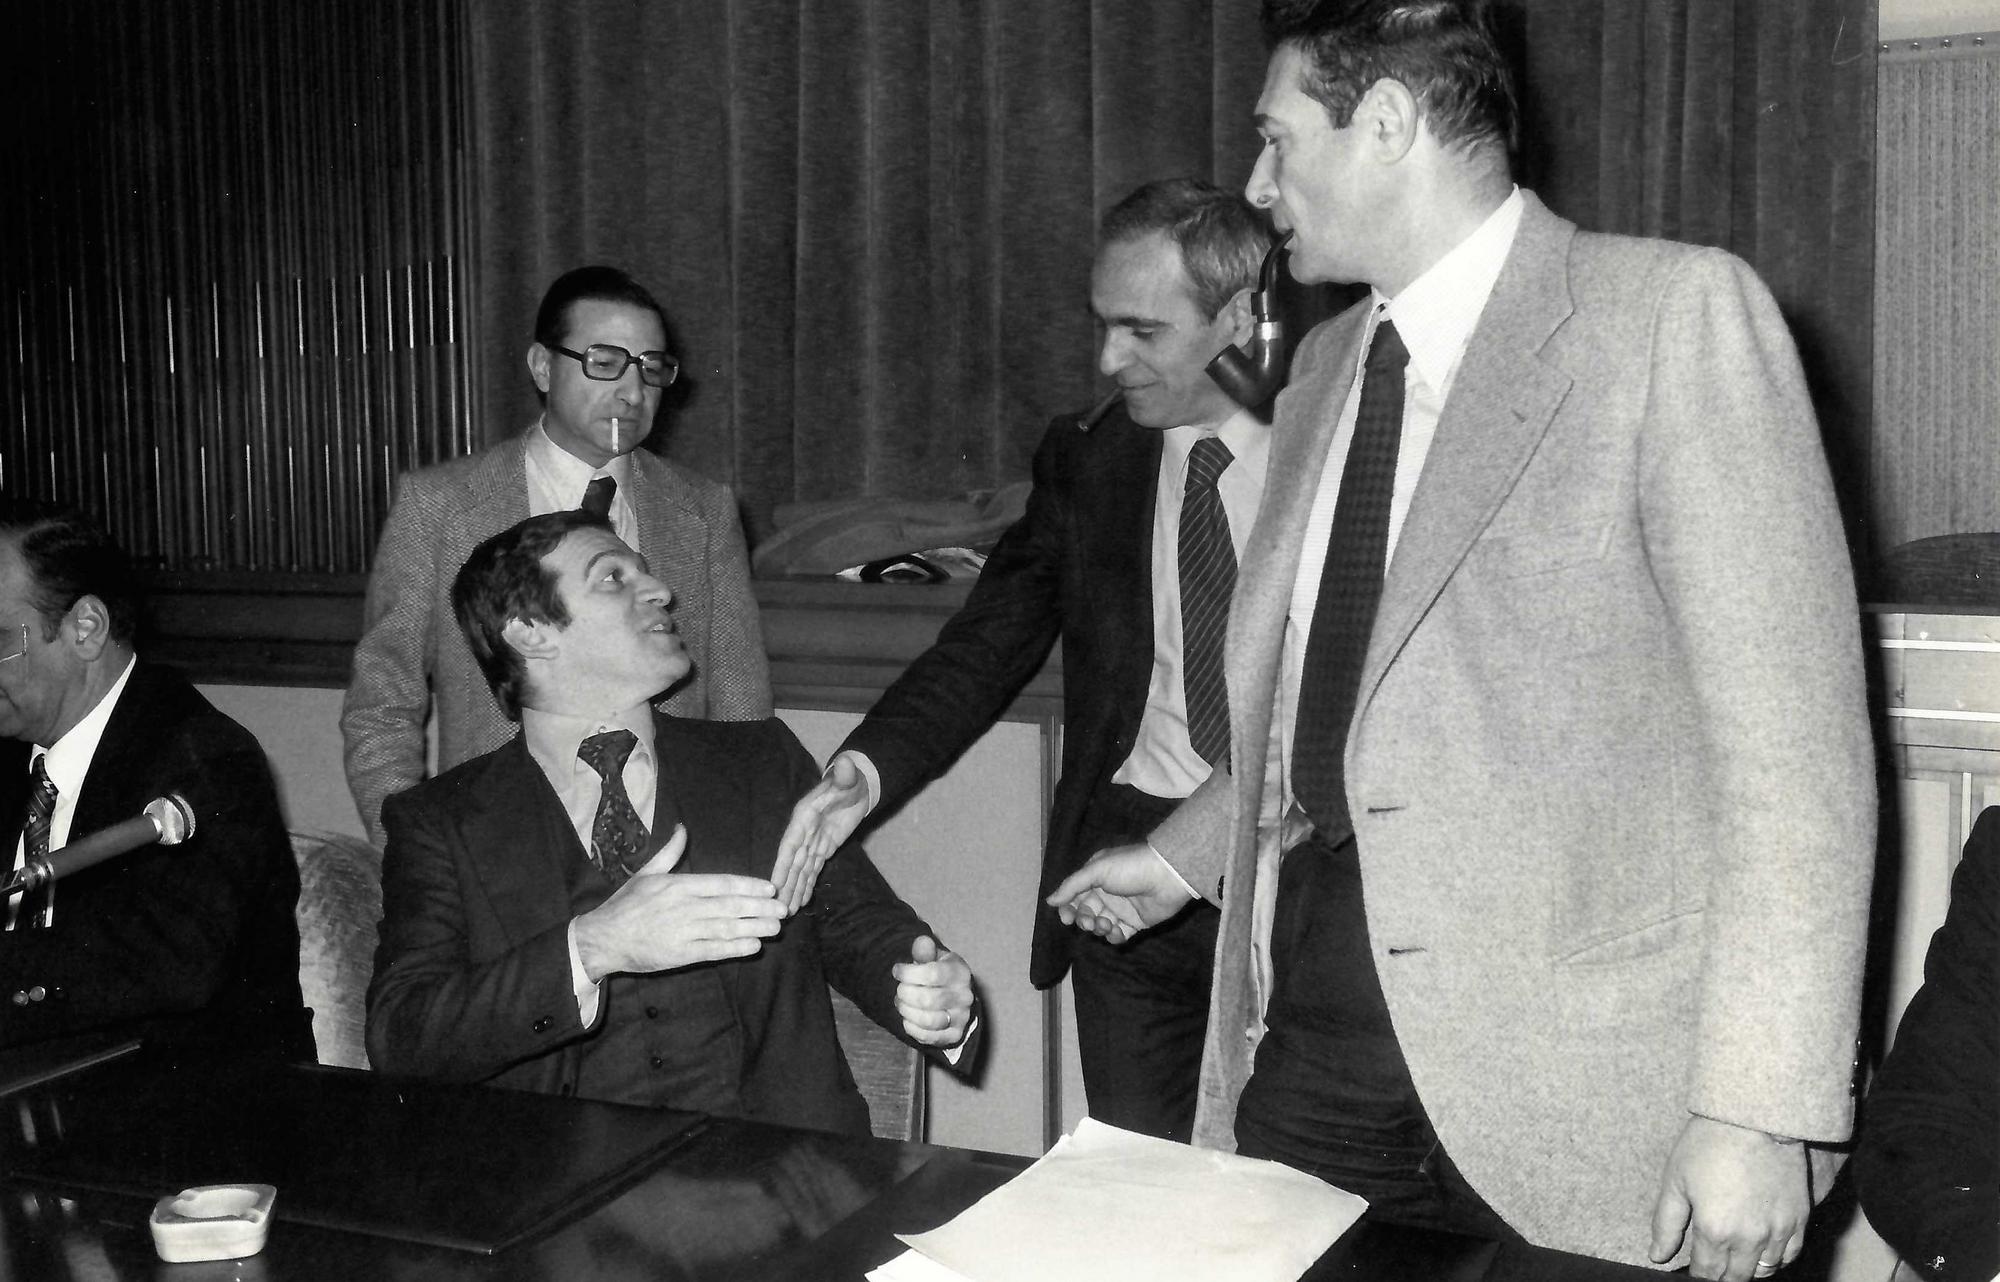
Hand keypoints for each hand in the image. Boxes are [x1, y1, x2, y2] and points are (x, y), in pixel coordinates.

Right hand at [574, 827, 785, 980]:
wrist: (603, 938)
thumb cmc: (626, 904)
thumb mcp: (646, 873)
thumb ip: (669, 852)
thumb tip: (682, 828)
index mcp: (678, 885)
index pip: (721, 883)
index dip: (748, 886)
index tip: (770, 888)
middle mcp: (684, 906)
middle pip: (729, 905)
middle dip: (759, 907)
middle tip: (783, 909)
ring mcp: (683, 931)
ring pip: (725, 928)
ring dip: (753, 927)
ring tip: (775, 927)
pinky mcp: (679, 954)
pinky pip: (712, 950)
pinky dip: (734, 948)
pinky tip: (753, 946)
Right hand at [770, 754, 871, 912]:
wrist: (856, 785)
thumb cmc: (849, 779)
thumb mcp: (848, 777)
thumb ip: (845, 774)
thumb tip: (846, 763)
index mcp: (804, 817)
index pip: (789, 845)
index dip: (781, 865)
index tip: (772, 885)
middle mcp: (803, 832)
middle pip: (792, 864)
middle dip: (784, 887)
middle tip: (776, 910)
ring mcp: (812, 842)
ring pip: (800, 871)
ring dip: (793, 891)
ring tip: (785, 913)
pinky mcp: (823, 848)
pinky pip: (812, 870)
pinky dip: (806, 886)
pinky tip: (800, 902)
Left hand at [890, 935, 973, 1046]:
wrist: (956, 997)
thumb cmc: (941, 975)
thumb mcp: (935, 958)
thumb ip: (926, 952)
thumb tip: (921, 941)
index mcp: (960, 973)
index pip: (932, 974)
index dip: (908, 973)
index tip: (897, 970)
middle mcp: (965, 996)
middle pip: (928, 999)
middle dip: (905, 994)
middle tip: (899, 989)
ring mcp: (961, 1018)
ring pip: (928, 1020)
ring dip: (907, 1012)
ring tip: (901, 1003)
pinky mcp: (954, 1035)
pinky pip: (928, 1037)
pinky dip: (912, 1028)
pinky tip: (907, 1018)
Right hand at [1044, 843, 1194, 944]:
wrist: (1167, 876)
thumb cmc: (1130, 868)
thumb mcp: (1097, 870)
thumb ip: (1072, 886)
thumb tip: (1049, 901)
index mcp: (1096, 877)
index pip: (1075, 896)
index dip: (1068, 908)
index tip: (1067, 918)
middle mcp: (1107, 893)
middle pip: (1086, 912)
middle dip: (1084, 919)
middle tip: (1089, 921)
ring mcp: (1122, 909)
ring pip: (1101, 925)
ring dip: (1099, 928)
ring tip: (1107, 924)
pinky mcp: (1136, 923)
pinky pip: (1120, 935)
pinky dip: (1115, 937)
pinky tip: (1118, 932)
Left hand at [1649, 1115, 1810, 1279]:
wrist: (1755, 1118)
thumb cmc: (1709, 1144)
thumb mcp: (1675, 1180)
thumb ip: (1666, 1224)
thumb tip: (1658, 1256)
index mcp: (1714, 1231)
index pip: (1706, 1274)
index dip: (1697, 1274)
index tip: (1693, 1267)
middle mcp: (1749, 1239)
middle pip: (1735, 1277)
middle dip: (1720, 1274)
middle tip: (1711, 1261)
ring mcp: (1778, 1232)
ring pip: (1763, 1272)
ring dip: (1747, 1268)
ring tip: (1735, 1256)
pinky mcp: (1799, 1220)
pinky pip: (1789, 1256)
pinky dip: (1774, 1259)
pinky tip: (1761, 1249)